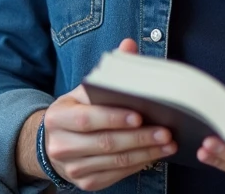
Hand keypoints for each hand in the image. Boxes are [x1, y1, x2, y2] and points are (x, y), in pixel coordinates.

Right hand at [41, 38, 176, 190]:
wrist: (55, 142)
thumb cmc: (77, 110)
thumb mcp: (85, 90)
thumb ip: (108, 71)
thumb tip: (129, 45)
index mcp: (58, 117)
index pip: (87, 118)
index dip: (114, 118)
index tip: (140, 115)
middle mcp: (60, 146)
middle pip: (105, 143)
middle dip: (139, 138)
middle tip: (166, 132)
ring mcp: (72, 168)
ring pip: (114, 162)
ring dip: (145, 153)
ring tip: (169, 144)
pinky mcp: (85, 182)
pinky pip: (116, 175)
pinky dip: (138, 165)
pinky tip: (156, 155)